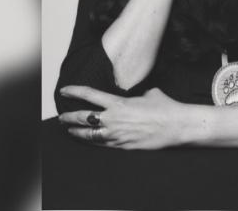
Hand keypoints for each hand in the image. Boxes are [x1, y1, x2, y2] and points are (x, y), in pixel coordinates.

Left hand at [58, 86, 189, 149]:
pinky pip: (101, 144)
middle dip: (69, 117)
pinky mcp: (122, 146)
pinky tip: (88, 141)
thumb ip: (136, 94)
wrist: (175, 126)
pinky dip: (91, 142)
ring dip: (76, 132)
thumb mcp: (148, 93)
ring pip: (89, 135)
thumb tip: (135, 93)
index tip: (64, 91)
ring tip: (70, 131)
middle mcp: (113, 119)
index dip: (74, 91)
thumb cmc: (164, 107)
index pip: (89, 95)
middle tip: (62, 117)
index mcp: (118, 103)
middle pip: (83, 118)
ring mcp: (116, 134)